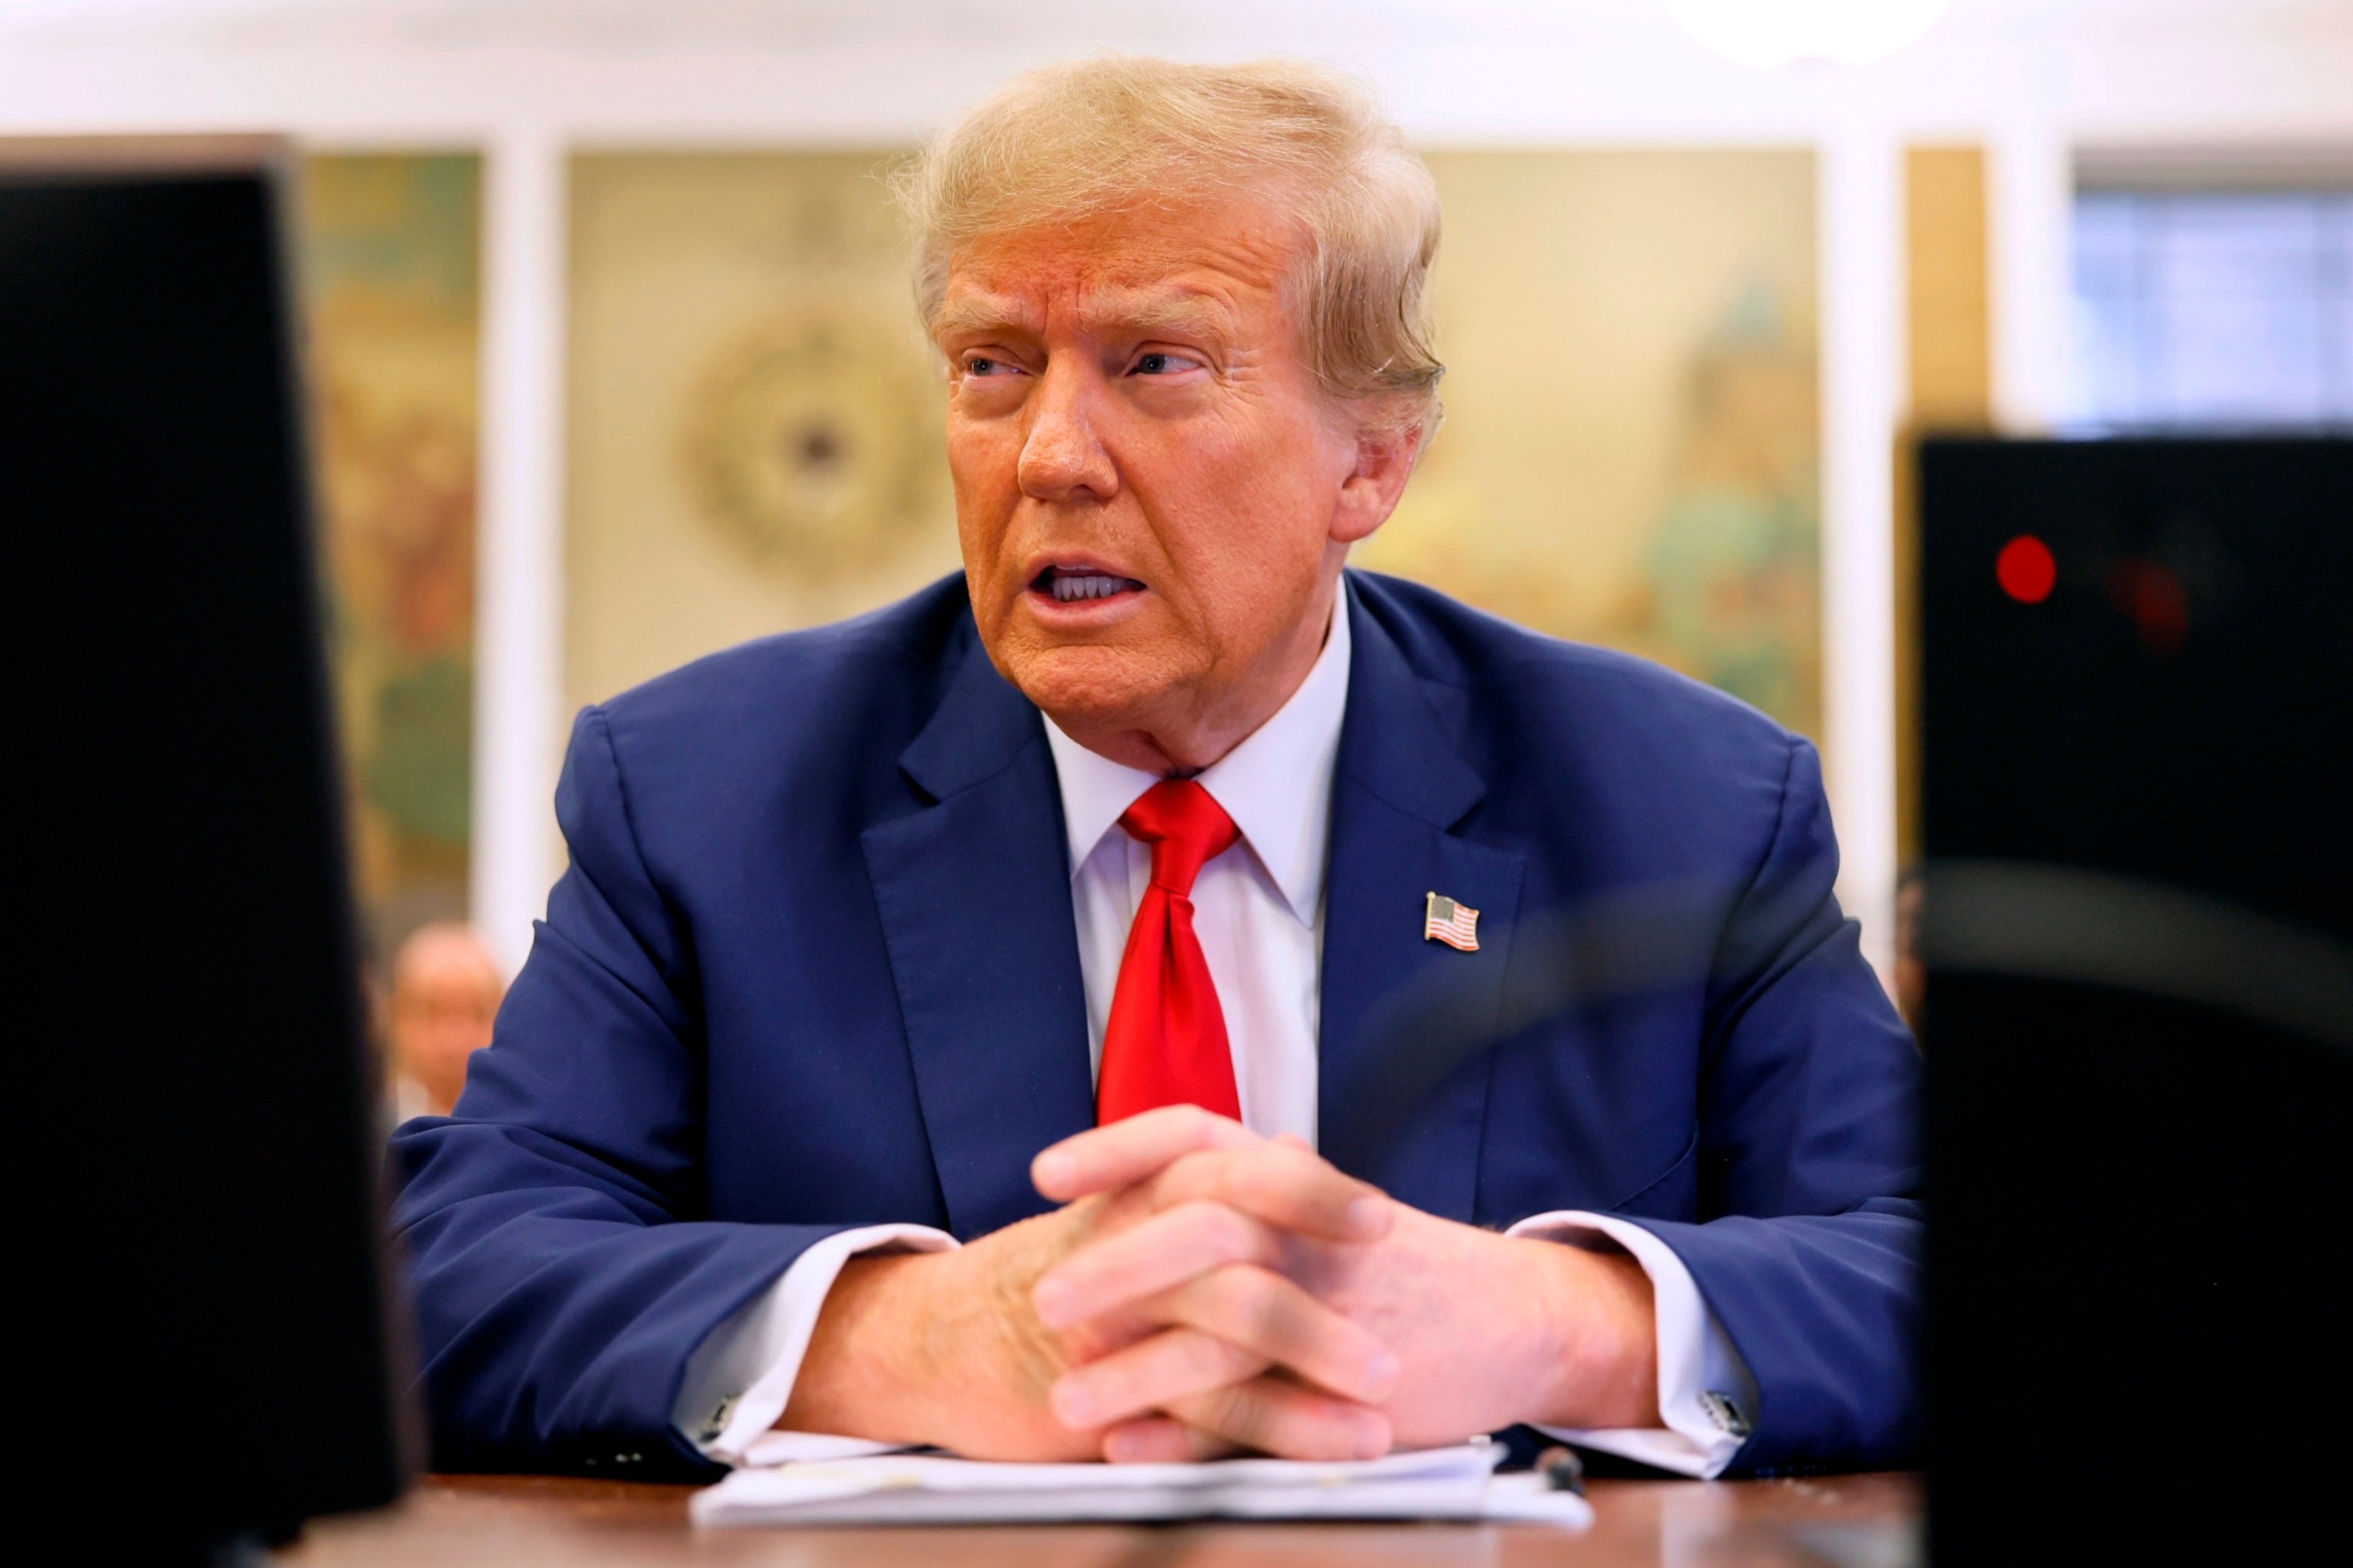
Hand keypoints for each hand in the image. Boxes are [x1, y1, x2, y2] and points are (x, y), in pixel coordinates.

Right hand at [778, 1136, 1400, 1460]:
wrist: (937, 1339)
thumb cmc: (1057, 1274)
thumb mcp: (1132, 1212)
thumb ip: (1215, 1185)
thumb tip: (1297, 1145)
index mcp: (1147, 1187)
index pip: (1234, 1162)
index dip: (1310, 1190)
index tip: (1379, 1219)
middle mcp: (1131, 1235)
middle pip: (1237, 1235)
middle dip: (1325, 1284)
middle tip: (1396, 1320)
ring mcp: (1113, 1311)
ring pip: (1225, 1319)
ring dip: (1314, 1360)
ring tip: (1382, 1401)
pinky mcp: (1101, 1386)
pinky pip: (1201, 1405)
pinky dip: (1274, 1428)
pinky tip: (1331, 1449)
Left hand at [1030, 1108, 1660, 1458]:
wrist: (1517, 1322)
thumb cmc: (1400, 1269)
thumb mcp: (1321, 1212)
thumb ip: (1243, 1201)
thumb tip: (1143, 1189)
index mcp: (1289, 1182)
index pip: (1194, 1137)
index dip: (1117, 1149)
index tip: (1046, 1173)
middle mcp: (1305, 1232)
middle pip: (1199, 1227)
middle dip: (1115, 1266)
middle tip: (1045, 1301)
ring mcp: (1329, 1311)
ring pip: (1219, 1332)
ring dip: (1133, 1370)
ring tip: (1063, 1402)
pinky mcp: (1346, 1392)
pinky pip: (1253, 1415)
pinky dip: (1185, 1435)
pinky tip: (1130, 1448)